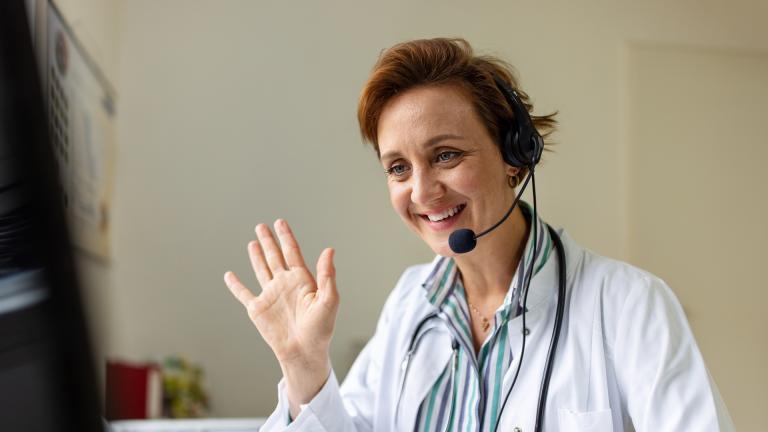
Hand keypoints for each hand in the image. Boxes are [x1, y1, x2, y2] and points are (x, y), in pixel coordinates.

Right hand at [224, 219, 338, 374]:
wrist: (304, 352)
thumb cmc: (320, 329)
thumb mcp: (328, 300)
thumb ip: (327, 275)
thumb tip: (329, 249)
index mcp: (302, 280)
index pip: (292, 252)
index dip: (286, 237)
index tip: (280, 222)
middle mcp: (285, 285)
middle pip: (275, 257)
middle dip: (269, 241)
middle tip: (262, 226)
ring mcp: (270, 296)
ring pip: (261, 270)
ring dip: (256, 256)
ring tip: (253, 242)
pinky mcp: (257, 310)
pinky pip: (243, 294)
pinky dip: (235, 285)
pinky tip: (229, 275)